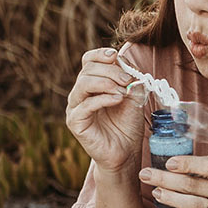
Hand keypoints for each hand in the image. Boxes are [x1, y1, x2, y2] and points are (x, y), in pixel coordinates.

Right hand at [65, 46, 143, 172]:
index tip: (115, 56)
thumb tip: (124, 62)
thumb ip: (129, 78)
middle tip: (127, 80)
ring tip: (123, 92)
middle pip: (88, 69)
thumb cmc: (127, 124)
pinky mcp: (75, 122)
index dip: (100, 55)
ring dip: (106, 83)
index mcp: (91, 84)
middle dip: (110, 71)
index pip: (88, 60)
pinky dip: (103, 98)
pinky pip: (85, 104)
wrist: (125, 152)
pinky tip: (118, 99)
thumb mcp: (133, 96)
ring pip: (84, 83)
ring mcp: (75, 107)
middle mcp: (80, 93)